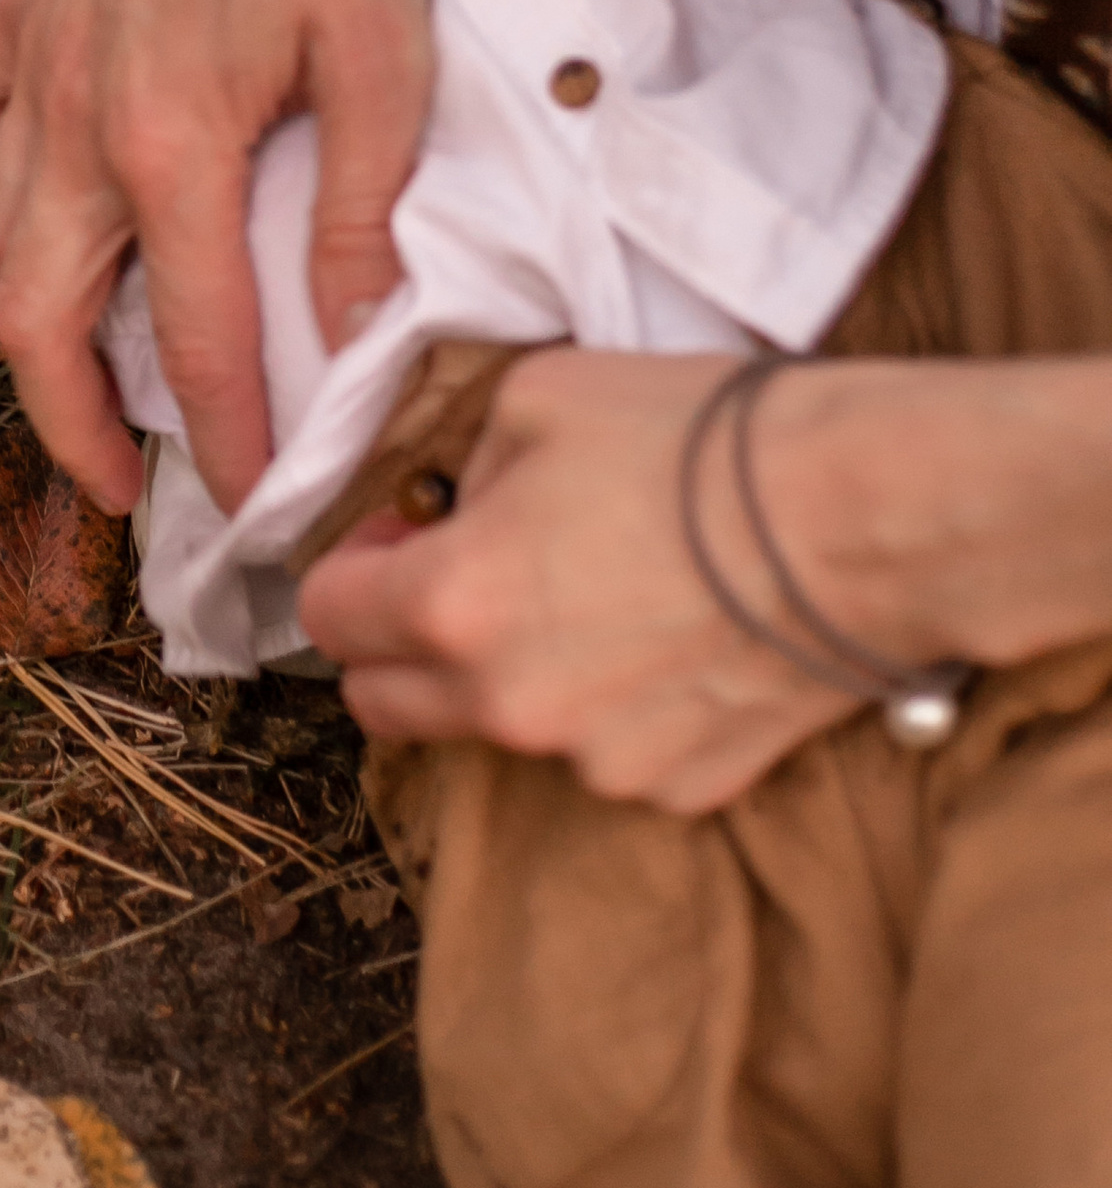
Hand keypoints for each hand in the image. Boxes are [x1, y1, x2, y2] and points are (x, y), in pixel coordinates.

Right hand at [0, 0, 485, 519]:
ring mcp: (35, 68)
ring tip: (86, 366)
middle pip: (38, 323)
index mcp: (173, 149)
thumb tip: (356, 332)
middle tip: (129, 485)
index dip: (225, 444)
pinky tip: (35, 204)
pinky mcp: (19, 11)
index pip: (196, 343)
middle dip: (74, 429)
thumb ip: (361, 207)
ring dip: (31, 319)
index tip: (254, 507)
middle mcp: (80, 126)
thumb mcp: (383, 58)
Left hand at [301, 350, 868, 813]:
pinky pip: (609, 754)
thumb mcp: (539, 398)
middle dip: (399, 644)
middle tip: (462, 577)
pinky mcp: (681, 789)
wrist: (857, 519)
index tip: (398, 536)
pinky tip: (672, 638)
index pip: (329, 617)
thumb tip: (455, 506)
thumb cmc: (697, 440)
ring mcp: (596, 762)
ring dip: (515, 676)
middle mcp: (507, 706)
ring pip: (504, 731)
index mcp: (451, 604)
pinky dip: (616, 709)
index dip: (352, 567)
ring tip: (600, 594)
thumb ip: (467, 464)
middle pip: (387, 706)